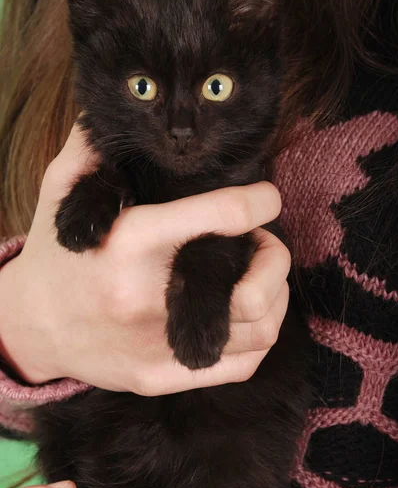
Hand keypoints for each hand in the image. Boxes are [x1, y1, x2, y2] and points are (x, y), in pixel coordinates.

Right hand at [0, 124, 289, 394]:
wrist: (31, 327)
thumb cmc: (57, 256)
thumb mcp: (61, 192)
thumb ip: (91, 149)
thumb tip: (112, 111)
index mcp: (131, 243)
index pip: (224, 215)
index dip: (261, 201)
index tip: (265, 197)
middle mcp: (149, 299)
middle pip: (255, 286)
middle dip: (276, 257)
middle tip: (264, 244)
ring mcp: (158, 346)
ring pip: (259, 330)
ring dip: (275, 296)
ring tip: (260, 277)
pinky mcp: (161, 376)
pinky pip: (240, 365)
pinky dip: (259, 337)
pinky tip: (245, 313)